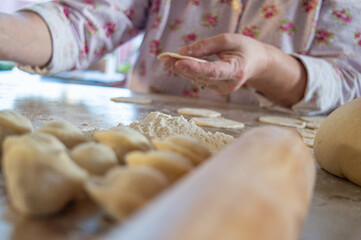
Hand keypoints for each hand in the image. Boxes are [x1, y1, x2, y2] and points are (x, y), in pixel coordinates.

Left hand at [159, 33, 306, 105]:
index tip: (179, 62)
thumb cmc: (244, 48)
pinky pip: (199, 80)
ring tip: (166, 59)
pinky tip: (177, 64)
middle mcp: (229, 84)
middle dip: (182, 66)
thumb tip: (183, 52)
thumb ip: (206, 46)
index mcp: (236, 70)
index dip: (195, 68)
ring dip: (181, 69)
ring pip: (197, 79)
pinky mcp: (216, 90)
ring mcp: (222, 90)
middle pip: (201, 76)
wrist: (256, 63)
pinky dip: (188, 71)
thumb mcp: (228, 40)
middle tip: (165, 58)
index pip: (213, 71)